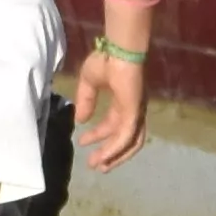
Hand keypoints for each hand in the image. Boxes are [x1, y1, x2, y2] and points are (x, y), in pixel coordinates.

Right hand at [73, 43, 150, 166]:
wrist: (118, 49)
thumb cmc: (106, 60)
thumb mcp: (89, 83)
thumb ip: (85, 101)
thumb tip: (79, 120)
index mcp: (123, 103)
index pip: (112, 126)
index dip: (98, 136)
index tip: (82, 142)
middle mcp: (132, 111)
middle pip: (126, 140)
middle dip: (111, 154)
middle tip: (96, 165)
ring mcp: (136, 112)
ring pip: (129, 142)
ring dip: (114, 156)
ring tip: (99, 166)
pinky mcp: (135, 112)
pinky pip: (126, 136)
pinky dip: (115, 148)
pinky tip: (103, 155)